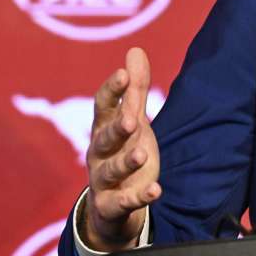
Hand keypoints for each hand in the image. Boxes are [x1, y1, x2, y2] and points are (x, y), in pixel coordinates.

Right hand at [83, 47, 161, 251]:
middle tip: (132, 120)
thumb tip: (135, 50)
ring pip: (111, 170)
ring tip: (142, 155)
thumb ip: (135, 89)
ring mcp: (104, 181)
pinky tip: (156, 190)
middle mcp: (100, 153)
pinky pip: (125, 201)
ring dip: (126, 162)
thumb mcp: (132, 119)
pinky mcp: (113, 205)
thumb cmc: (123, 151)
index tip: (123, 74)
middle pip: (105, 139)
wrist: (112, 205)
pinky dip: (139, 196)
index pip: (102, 106)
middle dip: (117, 128)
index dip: (112, 90)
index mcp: (103, 129)